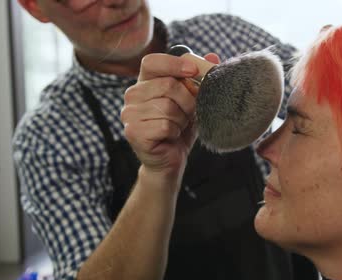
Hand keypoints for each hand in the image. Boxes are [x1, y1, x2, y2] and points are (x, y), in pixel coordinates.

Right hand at [121, 53, 219, 177]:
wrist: (171, 160)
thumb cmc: (180, 128)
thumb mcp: (193, 101)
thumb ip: (200, 78)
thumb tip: (213, 56)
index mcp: (144, 82)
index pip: (152, 62)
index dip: (174, 64)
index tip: (193, 71)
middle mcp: (132, 95)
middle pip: (167, 85)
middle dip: (187, 101)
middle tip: (188, 113)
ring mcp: (129, 114)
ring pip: (167, 107)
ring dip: (181, 119)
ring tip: (178, 126)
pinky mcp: (133, 132)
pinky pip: (165, 126)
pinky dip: (175, 132)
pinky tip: (170, 137)